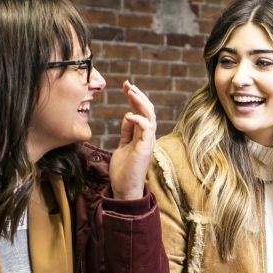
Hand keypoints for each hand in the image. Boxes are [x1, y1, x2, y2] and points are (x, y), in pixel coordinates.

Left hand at [108, 81, 156, 199]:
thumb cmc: (123, 170)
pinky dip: (139, 120)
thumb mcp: (123, 145)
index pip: (141, 111)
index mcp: (142, 135)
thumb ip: (126, 131)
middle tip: (128, 84)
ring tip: (130, 92)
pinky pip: (147, 129)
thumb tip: (127, 114)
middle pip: (148, 110)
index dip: (135, 98)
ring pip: (150, 116)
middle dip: (138, 95)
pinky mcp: (145, 148)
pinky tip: (129, 115)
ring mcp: (148, 142)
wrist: (124, 188)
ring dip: (141, 102)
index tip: (126, 86)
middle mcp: (148, 136)